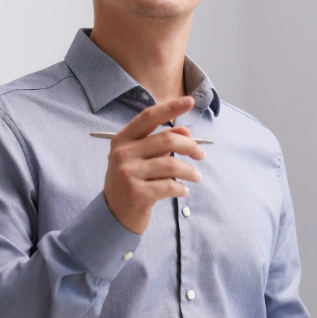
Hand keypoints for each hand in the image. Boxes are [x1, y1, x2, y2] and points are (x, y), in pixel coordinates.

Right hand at [103, 96, 204, 234]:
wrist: (115, 216)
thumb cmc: (131, 182)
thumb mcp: (141, 159)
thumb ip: (161, 142)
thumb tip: (186, 130)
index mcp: (122, 139)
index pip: (149, 117)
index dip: (171, 107)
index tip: (191, 101)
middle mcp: (122, 153)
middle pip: (166, 139)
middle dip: (190, 146)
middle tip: (201, 155)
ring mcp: (127, 173)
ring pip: (171, 164)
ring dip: (190, 171)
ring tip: (196, 177)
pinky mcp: (136, 192)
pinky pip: (169, 185)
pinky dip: (182, 188)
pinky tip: (183, 191)